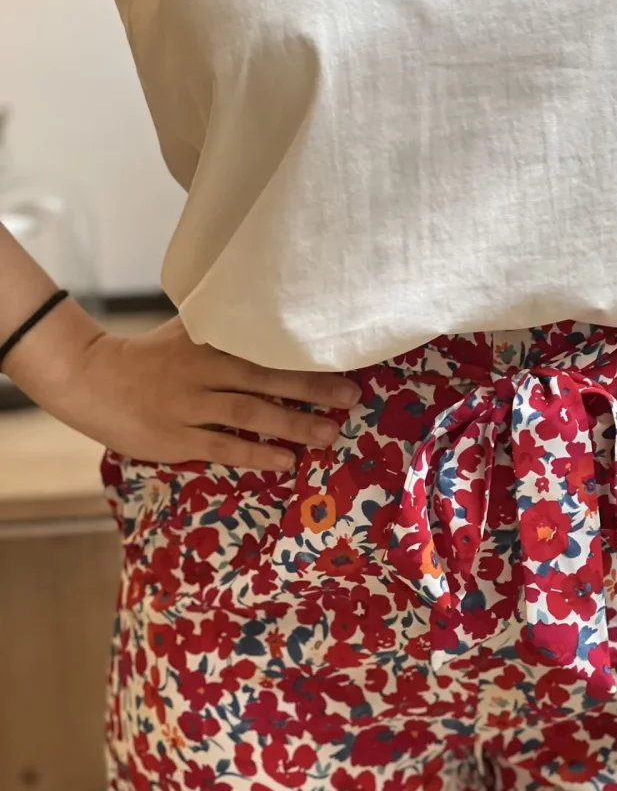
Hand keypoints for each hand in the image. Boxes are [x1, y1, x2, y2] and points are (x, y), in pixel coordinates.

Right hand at [5, 311, 359, 469]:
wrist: (91, 379)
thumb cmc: (149, 359)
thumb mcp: (187, 334)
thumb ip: (227, 335)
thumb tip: (278, 331)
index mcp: (209, 341)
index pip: (264, 345)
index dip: (304, 354)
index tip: (342, 356)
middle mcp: (203, 369)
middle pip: (266, 376)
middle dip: (312, 387)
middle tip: (352, 396)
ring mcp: (189, 404)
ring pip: (250, 413)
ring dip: (293, 423)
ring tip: (330, 433)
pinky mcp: (177, 437)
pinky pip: (224, 447)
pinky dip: (256, 454)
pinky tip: (286, 459)